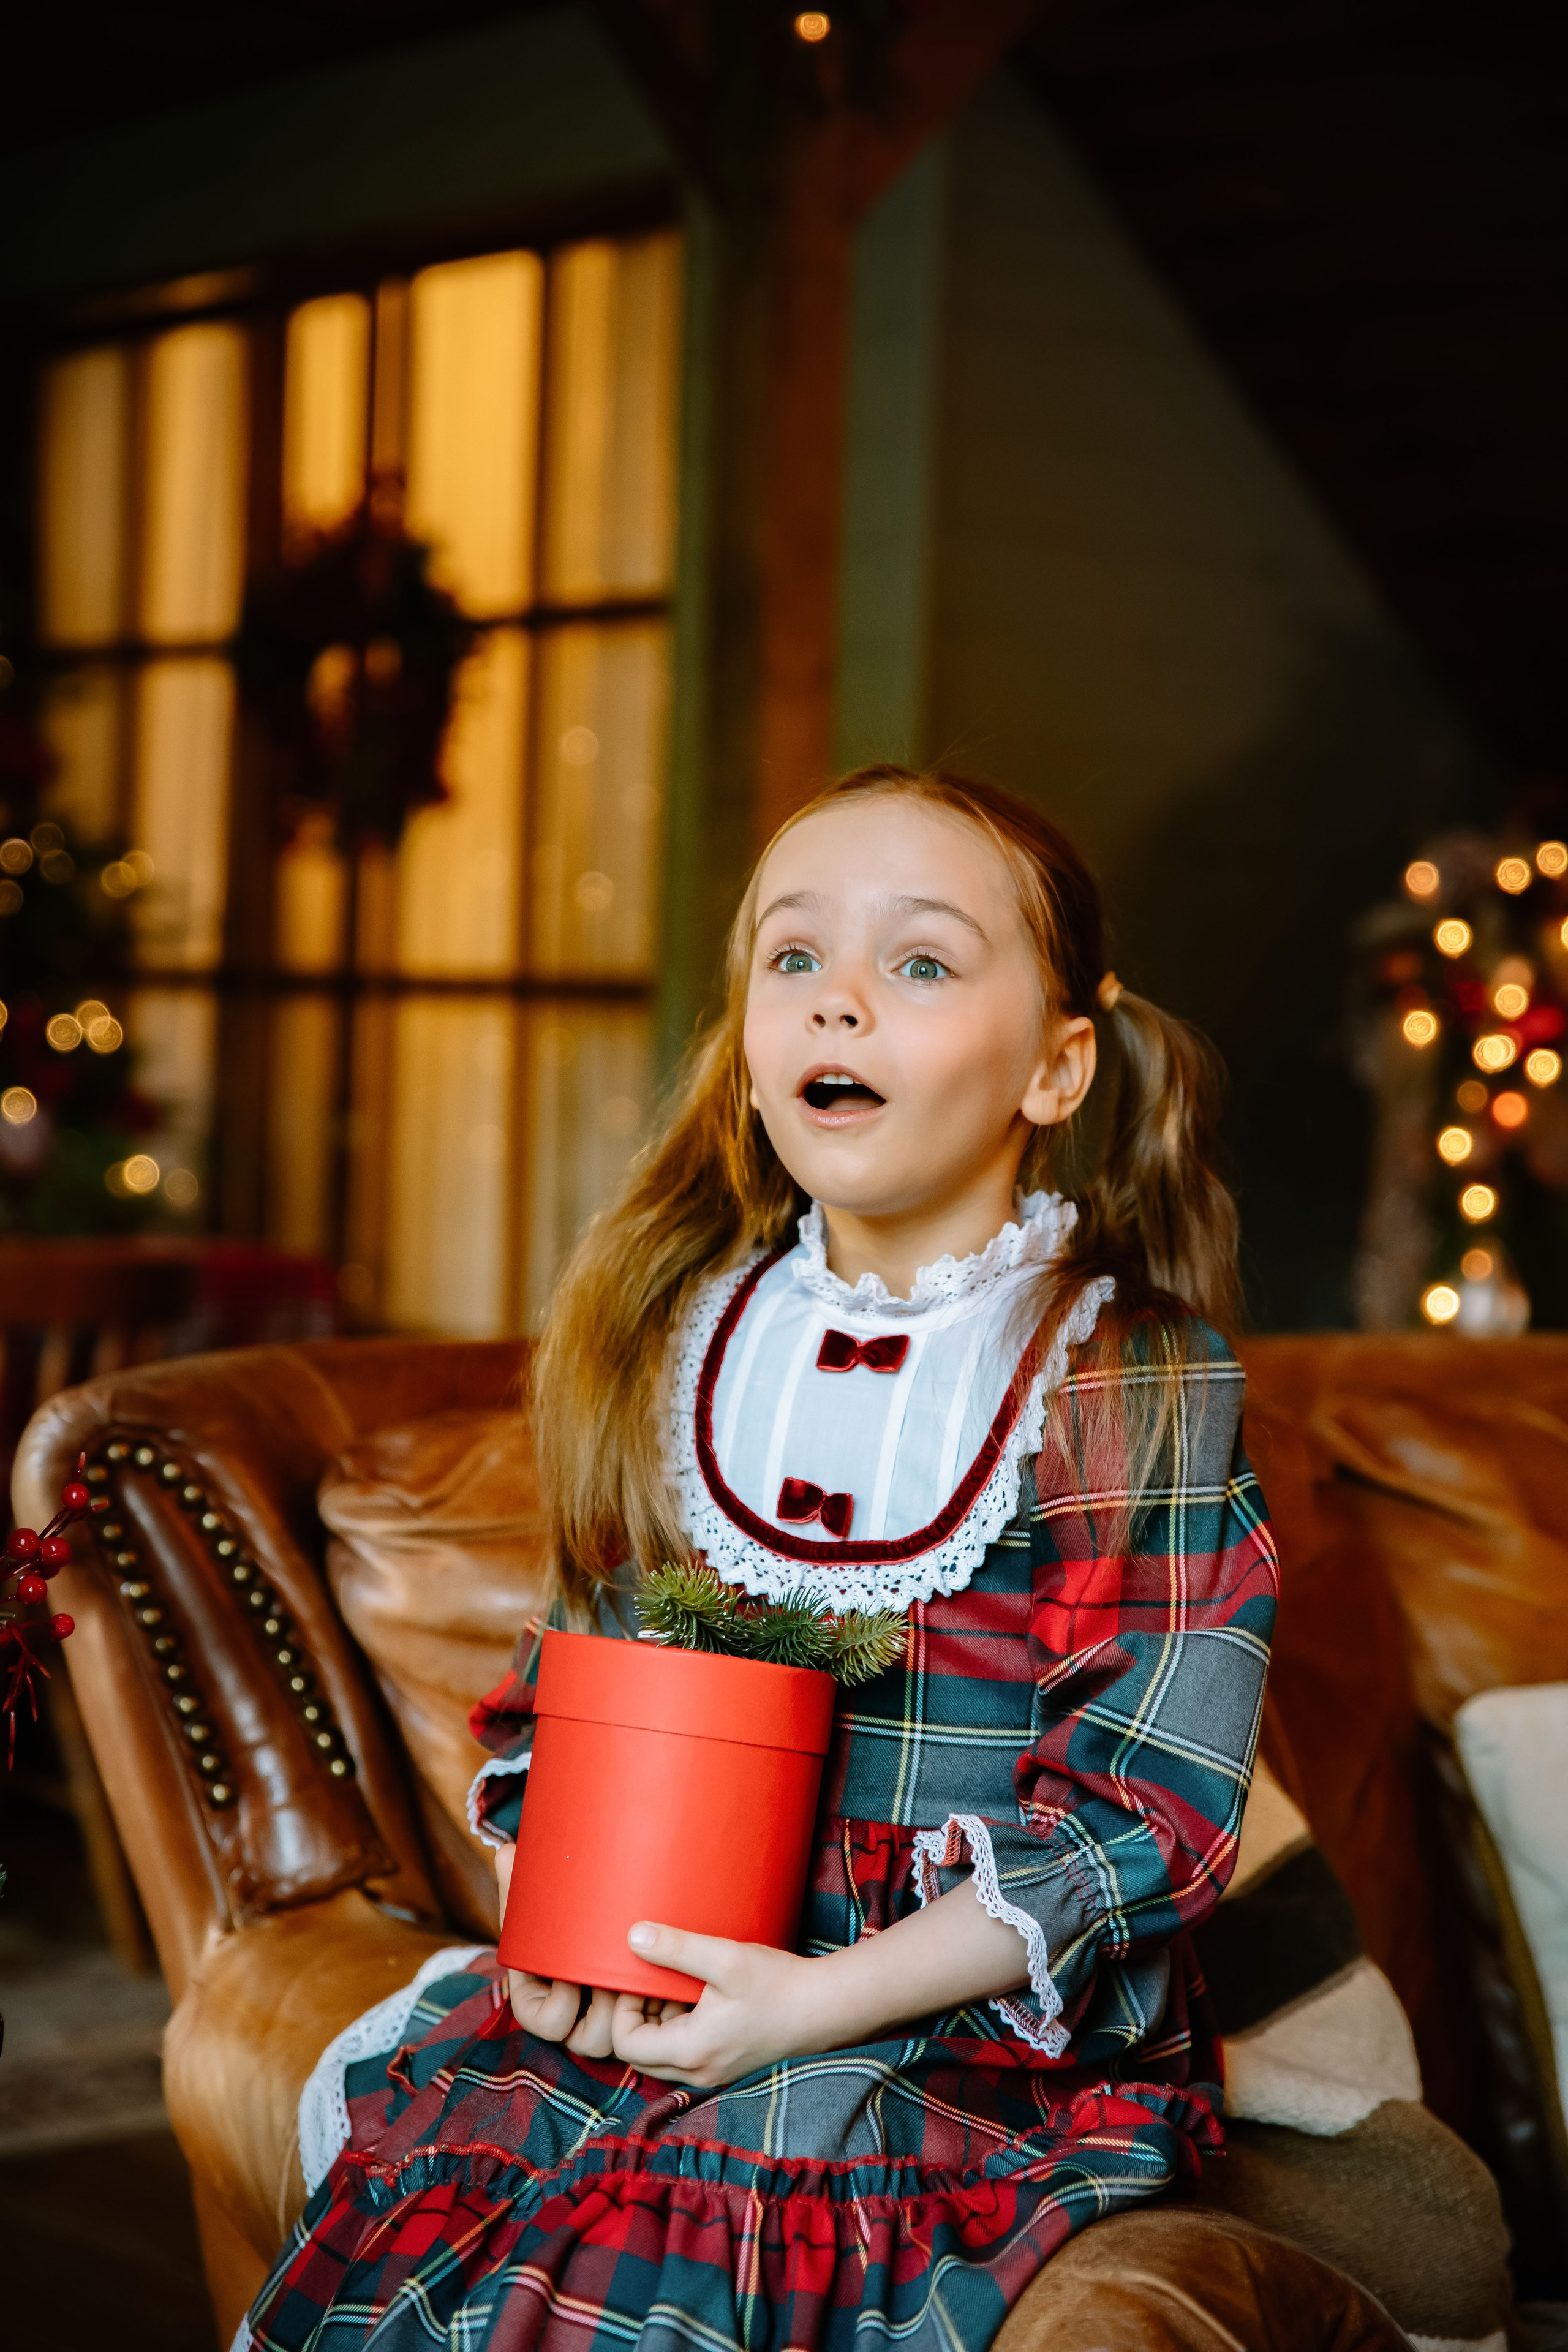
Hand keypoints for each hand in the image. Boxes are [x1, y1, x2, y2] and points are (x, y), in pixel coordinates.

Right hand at [494, 1845, 689, 2058]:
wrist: (588, 1933)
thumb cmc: (553, 1925)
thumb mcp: (533, 1911)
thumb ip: (518, 1886)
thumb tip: (506, 1850)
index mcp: (542, 2006)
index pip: (547, 2023)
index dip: (561, 2003)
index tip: (571, 1971)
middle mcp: (575, 2026)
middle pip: (590, 2038)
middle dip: (606, 2005)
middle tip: (619, 1971)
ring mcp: (607, 2025)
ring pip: (621, 2039)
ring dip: (635, 2006)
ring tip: (647, 1975)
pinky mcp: (637, 2019)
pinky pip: (650, 2028)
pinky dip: (659, 2009)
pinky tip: (671, 1982)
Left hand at [608, 1923, 814, 2088]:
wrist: (827, 2007)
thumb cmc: (779, 1984)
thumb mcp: (725, 1958)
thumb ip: (677, 1948)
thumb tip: (633, 1936)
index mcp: (691, 2052)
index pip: (626, 2046)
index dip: (622, 2011)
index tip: (636, 1979)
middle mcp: (699, 2072)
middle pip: (641, 2055)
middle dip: (638, 2017)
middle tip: (653, 1980)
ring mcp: (716, 2073)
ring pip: (664, 2057)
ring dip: (660, 2023)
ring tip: (676, 1984)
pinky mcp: (730, 2065)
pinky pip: (688, 2055)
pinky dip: (682, 2029)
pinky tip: (700, 1997)